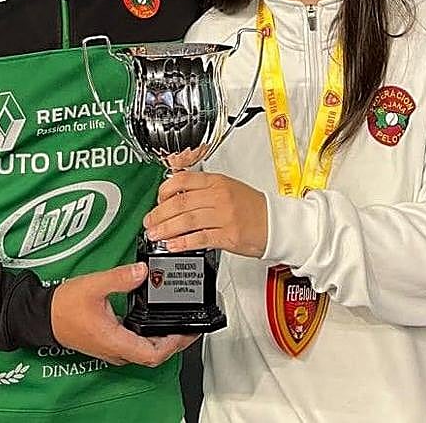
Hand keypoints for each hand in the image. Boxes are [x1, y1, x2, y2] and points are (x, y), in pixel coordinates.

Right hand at [51, 263, 196, 365]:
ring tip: (180, 322)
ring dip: (165, 340)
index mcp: (115, 341)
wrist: (43, 316)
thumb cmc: (64, 307)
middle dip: (176, 341)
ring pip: (147, 352)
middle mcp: (117, 350)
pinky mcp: (111, 342)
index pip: (153, 354)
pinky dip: (152, 336)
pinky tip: (157, 321)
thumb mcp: (93, 285)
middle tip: (191, 325)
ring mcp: (114, 349)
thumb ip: (120, 278)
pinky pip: (138, 345)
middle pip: (154, 355)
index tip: (187, 330)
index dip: (174, 343)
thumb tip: (143, 271)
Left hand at [144, 171, 267, 257]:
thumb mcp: (228, 187)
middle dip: (159, 214)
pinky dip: (182, 242)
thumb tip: (176, 192)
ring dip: (166, 229)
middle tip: (149, 221)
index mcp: (217, 181)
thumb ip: (203, 188)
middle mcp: (219, 196)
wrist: (276, 223)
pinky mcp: (228, 236)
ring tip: (155, 234)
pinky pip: (199, 238)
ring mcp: (223, 216)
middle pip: (180, 202)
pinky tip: (172, 245)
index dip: (164, 190)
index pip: (182, 180)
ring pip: (186, 220)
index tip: (157, 200)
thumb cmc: (252, 207)